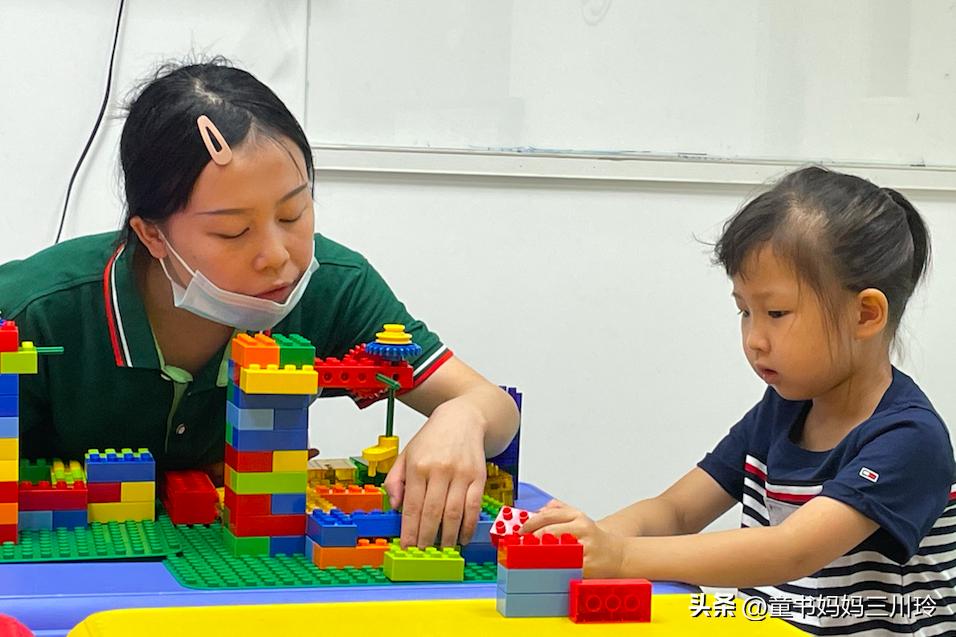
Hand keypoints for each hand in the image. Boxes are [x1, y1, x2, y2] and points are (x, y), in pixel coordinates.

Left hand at [384, 402, 486, 548]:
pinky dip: (468, 526)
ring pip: (454, 513)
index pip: (412, 506)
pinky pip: (473, 507)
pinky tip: (462, 537)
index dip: (409, 530)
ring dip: (448, 536)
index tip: (406, 546)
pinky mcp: (478, 477)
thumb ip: (395, 480)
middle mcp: (440, 469)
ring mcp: (461, 474)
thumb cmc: (433, 438)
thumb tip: (395, 506)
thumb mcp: (406, 454)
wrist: (462, 418)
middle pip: (432, 512)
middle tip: (423, 553)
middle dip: (426, 538)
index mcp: (418, 465)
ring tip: (442, 549)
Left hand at [520, 499, 625, 577]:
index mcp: (577, 516)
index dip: (530, 524)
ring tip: (527, 557)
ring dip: (538, 553)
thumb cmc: (594, 538)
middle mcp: (582, 529)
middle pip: (549, 532)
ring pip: (555, 549)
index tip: (520, 532)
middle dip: (531, 540)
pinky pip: (565, 566)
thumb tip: (536, 511)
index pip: (548, 516)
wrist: (617, 556)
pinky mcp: (588, 565)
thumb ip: (558, 510)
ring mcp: (586, 547)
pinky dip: (552, 568)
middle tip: (519, 546)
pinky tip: (543, 568)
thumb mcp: (578, 518)